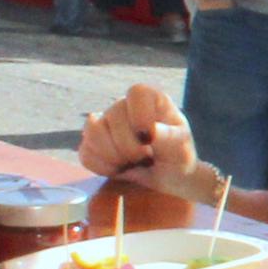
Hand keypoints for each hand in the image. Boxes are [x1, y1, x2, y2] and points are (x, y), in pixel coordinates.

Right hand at [82, 83, 200, 194]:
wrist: (169, 176)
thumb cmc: (178, 157)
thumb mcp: (182, 150)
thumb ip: (170, 139)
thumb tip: (153, 131)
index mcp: (151, 99)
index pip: (137, 93)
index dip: (140, 115)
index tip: (149, 138)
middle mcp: (125, 105)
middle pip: (113, 116)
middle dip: (129, 147)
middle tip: (146, 158)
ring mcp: (106, 123)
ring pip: (93, 133)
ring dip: (113, 157)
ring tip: (132, 163)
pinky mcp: (94, 143)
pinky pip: (86, 153)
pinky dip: (102, 167)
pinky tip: (119, 169)